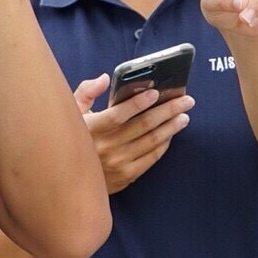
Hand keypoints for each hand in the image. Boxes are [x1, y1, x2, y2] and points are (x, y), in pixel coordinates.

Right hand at [76, 74, 193, 194]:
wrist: (71, 178)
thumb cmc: (74, 138)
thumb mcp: (72, 113)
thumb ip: (87, 91)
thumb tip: (106, 78)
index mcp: (91, 129)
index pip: (118, 115)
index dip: (138, 103)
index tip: (156, 92)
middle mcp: (105, 147)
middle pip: (143, 126)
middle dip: (167, 110)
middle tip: (185, 100)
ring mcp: (117, 163)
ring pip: (151, 141)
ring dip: (171, 127)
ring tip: (184, 115)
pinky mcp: (126, 176)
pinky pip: (151, 158)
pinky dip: (164, 144)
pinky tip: (171, 134)